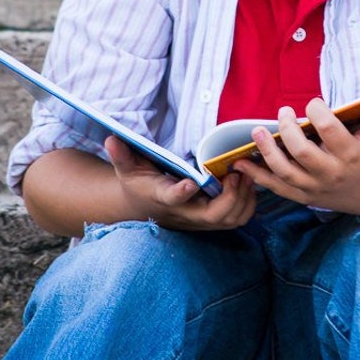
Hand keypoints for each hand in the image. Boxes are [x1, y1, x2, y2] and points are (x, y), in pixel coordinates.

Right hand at [105, 136, 256, 229]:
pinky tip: (248, 183)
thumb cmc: (138, 183)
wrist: (143, 207)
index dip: (181, 192)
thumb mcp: (127, 168)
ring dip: (243, 198)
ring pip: (230, 220)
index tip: (190, 182)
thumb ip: (122, 154)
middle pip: (213, 215)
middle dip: (230, 195)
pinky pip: (237, 219)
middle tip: (237, 171)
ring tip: (246, 174)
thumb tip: (111, 138)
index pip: (173, 198)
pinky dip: (248, 204)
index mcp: (163, 197)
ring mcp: (200, 220)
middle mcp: (185, 213)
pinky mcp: (212, 221)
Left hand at [232, 96, 359, 213]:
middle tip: (283, 111)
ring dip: (267, 152)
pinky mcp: (303, 196)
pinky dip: (257, 176)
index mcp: (351, 156)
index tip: (312, 103)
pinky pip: (277, 187)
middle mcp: (331, 174)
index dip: (318, 114)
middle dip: (288, 130)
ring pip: (285, 172)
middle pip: (302, 153)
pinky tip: (241, 163)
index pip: (330, 132)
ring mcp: (315, 187)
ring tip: (257, 132)